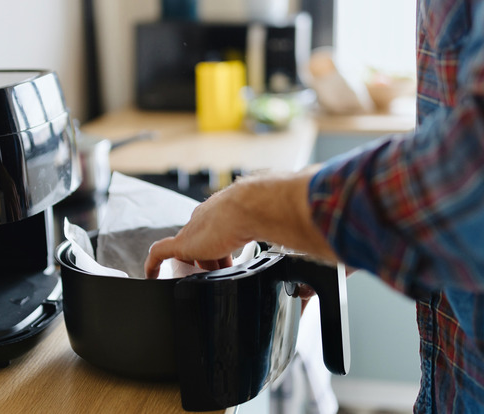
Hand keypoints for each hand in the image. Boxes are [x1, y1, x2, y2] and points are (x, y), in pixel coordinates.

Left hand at [144, 167, 338, 278]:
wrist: (264, 203)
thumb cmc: (283, 211)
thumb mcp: (297, 234)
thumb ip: (308, 248)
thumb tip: (332, 272)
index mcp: (236, 210)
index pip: (227, 230)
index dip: (230, 247)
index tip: (236, 261)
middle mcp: (213, 216)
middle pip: (206, 241)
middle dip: (213, 258)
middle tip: (220, 274)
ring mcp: (197, 229)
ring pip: (187, 250)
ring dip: (192, 264)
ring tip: (195, 280)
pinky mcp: (185, 242)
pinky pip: (161, 253)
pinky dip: (154, 264)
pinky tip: (151, 275)